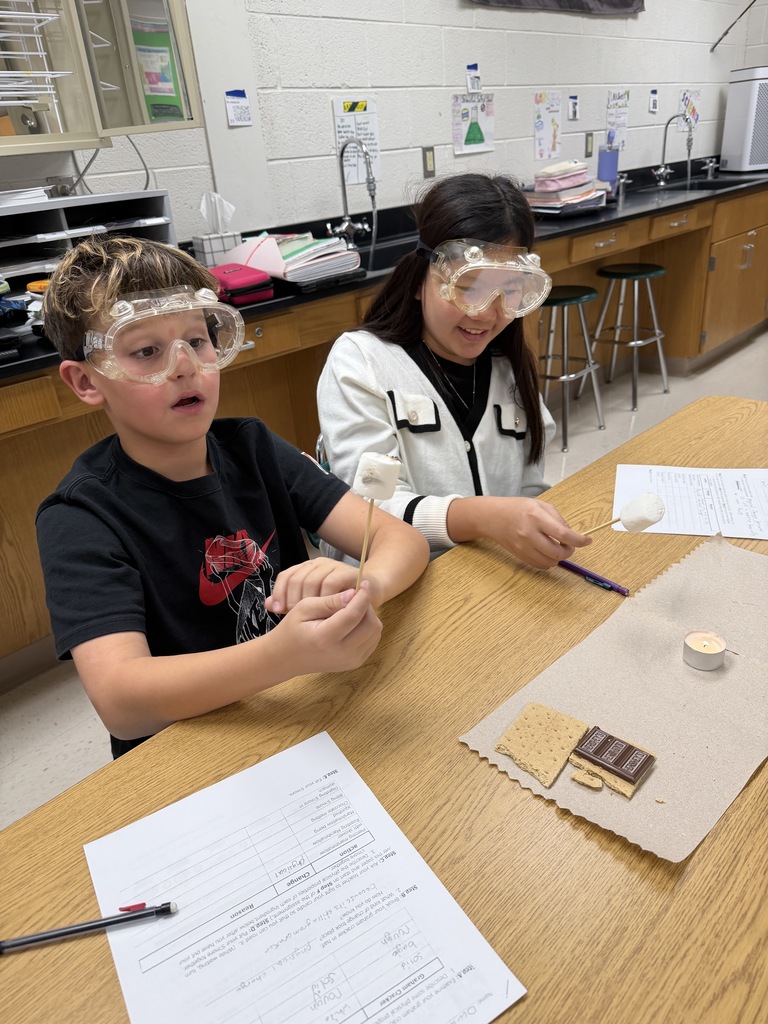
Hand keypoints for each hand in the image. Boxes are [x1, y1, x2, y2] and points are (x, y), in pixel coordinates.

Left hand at [266, 557, 381, 613]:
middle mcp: (319, 565)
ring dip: (309, 600)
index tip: (277, 610)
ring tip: (309, 616)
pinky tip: (326, 612)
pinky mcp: (349, 573)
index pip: (286, 576)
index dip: (279, 592)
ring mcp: (334, 567)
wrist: (372, 590)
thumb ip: (292, 603)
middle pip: (297, 578)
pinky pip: (332, 583)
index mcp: (307, 569)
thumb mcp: (315, 603)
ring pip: (313, 581)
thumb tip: (269, 605)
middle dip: (293, 599)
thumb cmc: (341, 601)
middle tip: (294, 616)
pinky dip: (327, 598)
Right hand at [273, 585, 382, 673]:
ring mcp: (350, 661)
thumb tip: (353, 593)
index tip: (364, 583)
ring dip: (369, 616)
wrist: (287, 658)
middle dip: (367, 606)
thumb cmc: (292, 630)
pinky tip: (354, 621)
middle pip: (369, 624)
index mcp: (325, 638)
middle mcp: (341, 653)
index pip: (353, 615)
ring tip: (353, 608)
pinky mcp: (355, 663)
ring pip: (375, 632)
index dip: (362, 597)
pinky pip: (372, 640)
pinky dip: (368, 628)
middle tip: (355, 597)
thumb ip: (329, 601)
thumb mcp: (304, 608)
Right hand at [489, 497, 590, 567]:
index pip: (563, 534)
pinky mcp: (520, 556)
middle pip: (558, 552)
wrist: (493, 517)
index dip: (579, 540)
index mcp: (536, 517)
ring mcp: (523, 547)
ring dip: (559, 557)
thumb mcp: (540, 505)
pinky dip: (549, 561)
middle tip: (570, 544)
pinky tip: (547, 552)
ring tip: (557, 547)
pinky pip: (541, 565)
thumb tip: (572, 535)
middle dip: (569, 550)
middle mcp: (529, 534)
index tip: (587, 541)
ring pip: (550, 562)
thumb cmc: (518, 508)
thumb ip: (558, 519)